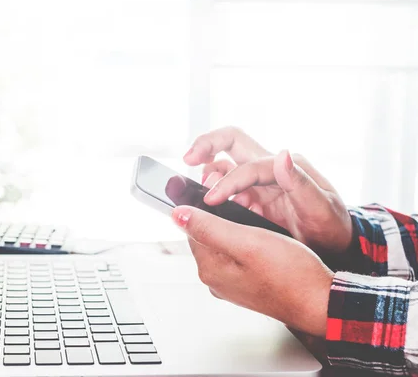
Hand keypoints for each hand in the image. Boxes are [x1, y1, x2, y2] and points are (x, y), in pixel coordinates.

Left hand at [173, 205, 332, 336]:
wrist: (321, 302)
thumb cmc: (291, 275)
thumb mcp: (247, 241)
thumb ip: (209, 227)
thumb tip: (177, 215)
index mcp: (210, 269)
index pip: (192, 229)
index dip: (205, 207)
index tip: (224, 195)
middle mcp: (217, 279)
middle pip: (208, 236)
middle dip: (223, 217)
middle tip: (248, 207)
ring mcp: (232, 284)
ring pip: (225, 244)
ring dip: (238, 228)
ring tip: (260, 223)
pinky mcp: (249, 284)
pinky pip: (240, 255)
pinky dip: (249, 242)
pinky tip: (266, 239)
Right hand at [183, 127, 352, 254]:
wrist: (335, 245)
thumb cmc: (331, 227)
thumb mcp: (321, 208)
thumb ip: (300, 182)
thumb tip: (282, 154)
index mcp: (286, 167)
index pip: (248, 166)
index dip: (228, 182)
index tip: (211, 200)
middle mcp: (270, 168)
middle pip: (231, 140)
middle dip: (206, 144)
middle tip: (187, 158)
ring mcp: (259, 181)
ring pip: (224, 163)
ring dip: (208, 172)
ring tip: (202, 193)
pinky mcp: (251, 196)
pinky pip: (225, 186)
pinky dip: (213, 192)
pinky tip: (213, 207)